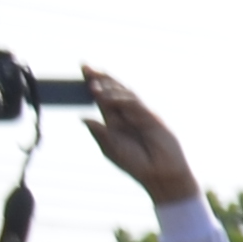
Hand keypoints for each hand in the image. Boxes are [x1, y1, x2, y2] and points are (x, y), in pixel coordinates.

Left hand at [72, 71, 196, 208]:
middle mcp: (127, 114)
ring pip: (124, 94)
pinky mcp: (152, 118)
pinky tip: (108, 97)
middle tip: (85, 66)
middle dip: (100, 78)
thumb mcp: (112, 149)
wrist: (160, 175)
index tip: (82, 68)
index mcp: (115, 121)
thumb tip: (83, 118)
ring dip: (108, 87)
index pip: (101, 97)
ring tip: (93, 84)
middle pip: (113, 90)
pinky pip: (135, 105)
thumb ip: (99, 133)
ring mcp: (140, 115)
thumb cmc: (136, 165)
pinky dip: (122, 99)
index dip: (92, 82)